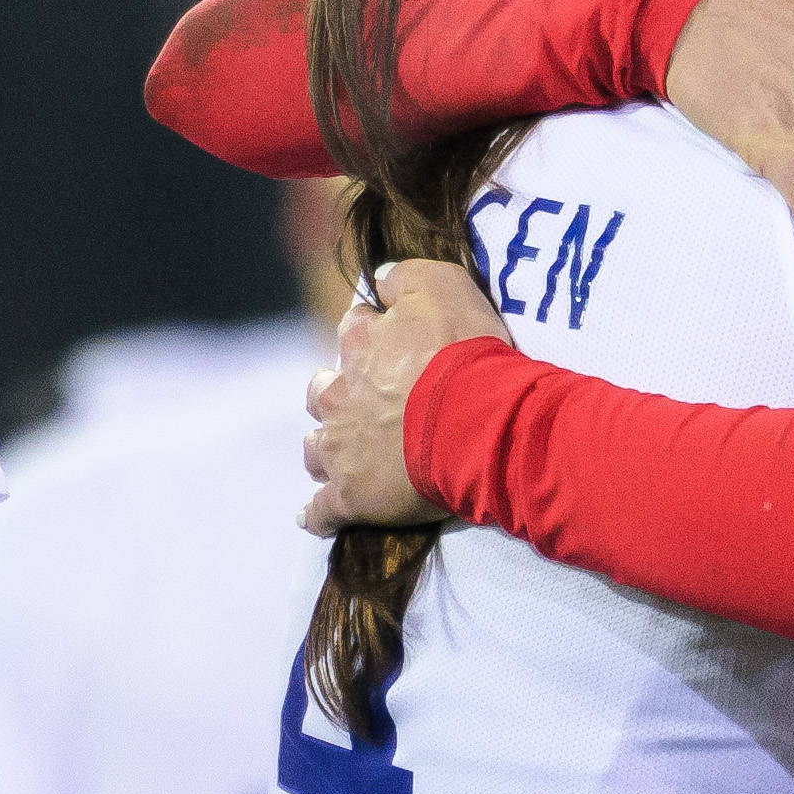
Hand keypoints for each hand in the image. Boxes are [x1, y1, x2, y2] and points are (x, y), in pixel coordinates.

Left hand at [302, 258, 503, 533]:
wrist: (481, 423)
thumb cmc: (467, 354)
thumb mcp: (444, 285)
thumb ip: (404, 276)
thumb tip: (378, 280)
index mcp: (360, 345)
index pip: (353, 330)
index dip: (373, 336)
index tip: (394, 345)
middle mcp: (340, 394)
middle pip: (322, 391)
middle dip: (337, 394)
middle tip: (366, 403)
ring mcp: (341, 450)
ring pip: (315, 449)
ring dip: (327, 448)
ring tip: (343, 455)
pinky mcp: (351, 497)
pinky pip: (321, 511)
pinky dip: (316, 514)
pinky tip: (311, 517)